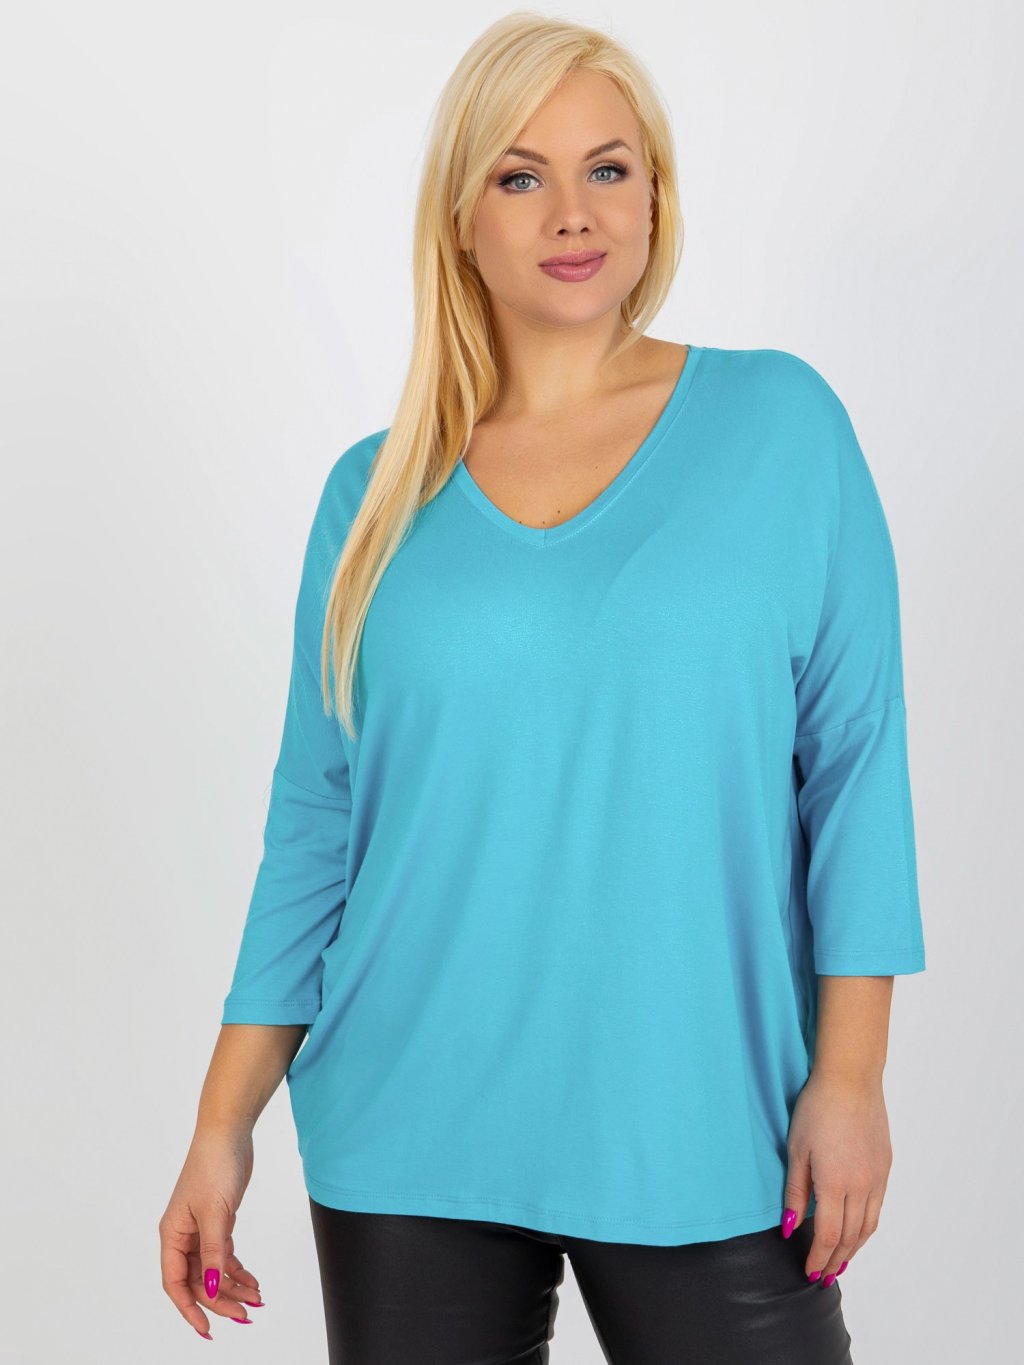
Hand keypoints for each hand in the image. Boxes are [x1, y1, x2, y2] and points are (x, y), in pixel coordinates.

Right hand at [159, 1126, 264, 1337]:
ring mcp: (200, 1229)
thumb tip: (210, 1286)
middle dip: (220, 1300)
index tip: (207, 1329)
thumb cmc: (214, 1166)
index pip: (174, 1282)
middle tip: (245, 1315)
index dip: (189, 1308)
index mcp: (172, 1234)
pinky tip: (253, 1281)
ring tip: (256, 1300)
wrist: (229, 1133)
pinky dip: (237, 1270)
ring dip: (233, 1286)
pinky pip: (224, 1255)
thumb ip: (213, 1252)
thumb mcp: (215, 1213)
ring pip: (212, 1269)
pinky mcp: (218, 1221)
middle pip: (197, 1280)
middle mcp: (183, 1235)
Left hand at [782, 1069, 891, 1284]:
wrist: (851, 1080)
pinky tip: (856, 1231)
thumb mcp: (796, 1149)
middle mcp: (861, 1186)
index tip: (809, 1272)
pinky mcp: (886, 1167)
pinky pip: (877, 1208)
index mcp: (835, 1183)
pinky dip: (866, 1227)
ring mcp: (877, 1177)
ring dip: (853, 1248)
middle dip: (835, 1260)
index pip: (827, 1236)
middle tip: (823, 1276)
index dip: (818, 1258)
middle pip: (849, 1237)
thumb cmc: (816, 1109)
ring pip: (868, 1227)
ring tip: (839, 1262)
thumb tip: (789, 1227)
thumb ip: (794, 1191)